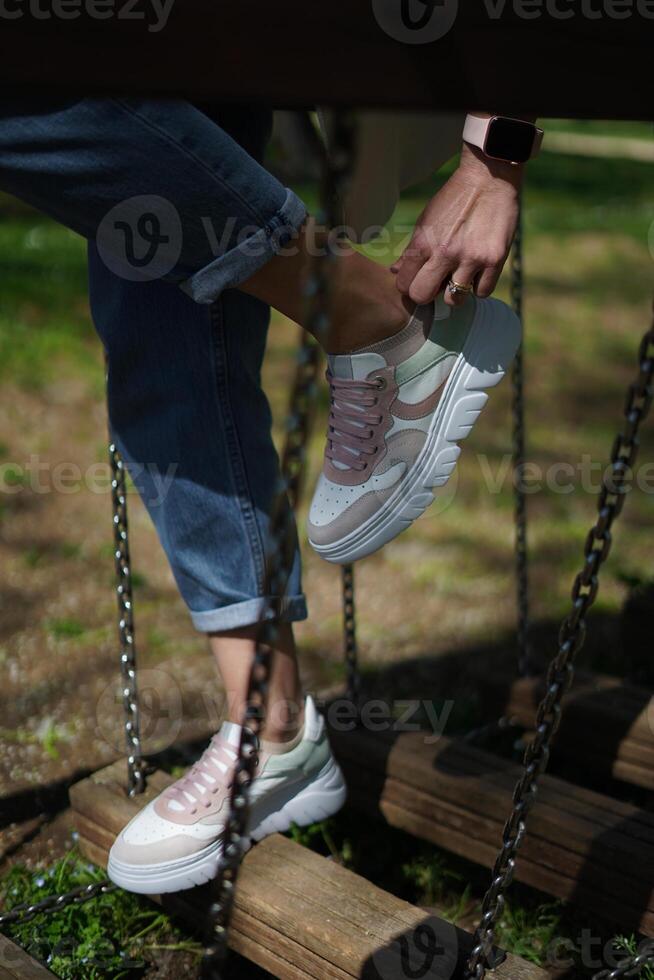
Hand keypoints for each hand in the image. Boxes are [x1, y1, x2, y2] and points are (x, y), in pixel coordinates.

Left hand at [391, 143, 522, 306]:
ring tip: (460, 275)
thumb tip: (394, 271)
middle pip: (422, 296)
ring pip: (453, 300)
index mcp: (423, 242)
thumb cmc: (454, 200)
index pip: (404, 284)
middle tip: (436, 283)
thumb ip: (411, 249)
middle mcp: (444, 252)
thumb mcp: (426, 221)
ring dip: (455, 292)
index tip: (419, 279)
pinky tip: (479, 271)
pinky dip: (479, 286)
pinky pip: (482, 292)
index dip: (410, 285)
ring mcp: (470, 258)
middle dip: (427, 294)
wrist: (488, 178)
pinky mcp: (495, 260)